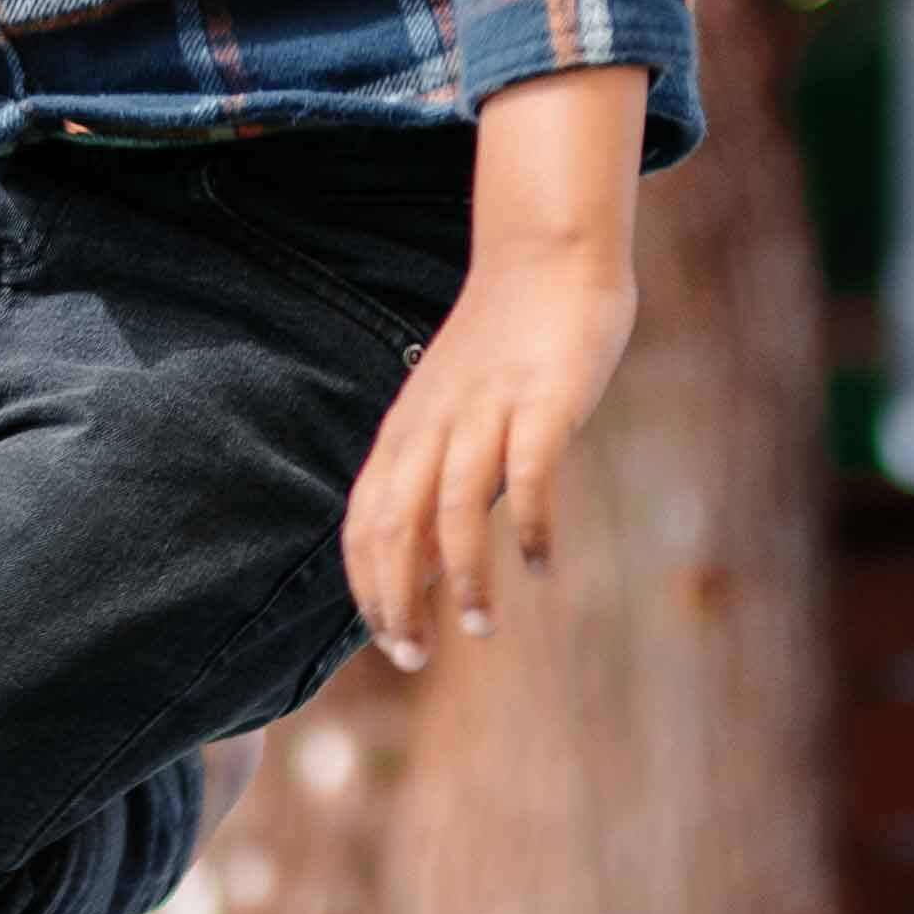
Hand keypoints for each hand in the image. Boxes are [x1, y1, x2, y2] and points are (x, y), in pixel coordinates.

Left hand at [347, 76, 654, 670]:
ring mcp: (487, 410)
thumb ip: (436, 485)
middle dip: (397, 599)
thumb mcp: (452, 419)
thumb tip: (427, 572)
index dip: (369, 589)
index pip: (366, 524)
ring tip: (479, 628)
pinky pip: (530, 471)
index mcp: (405, 433)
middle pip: (395, 525)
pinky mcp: (542, 399)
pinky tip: (541, 564)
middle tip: (414, 657)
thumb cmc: (504, 349)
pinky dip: (531, 523)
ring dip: (463, 577)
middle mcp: (434, 426)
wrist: (548, 256)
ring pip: (455, 507)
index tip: (390, 641)